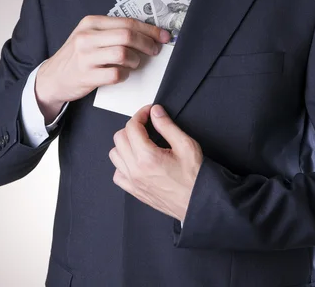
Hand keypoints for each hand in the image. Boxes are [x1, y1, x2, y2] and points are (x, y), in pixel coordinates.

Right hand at [35, 16, 170, 120]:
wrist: (52, 78)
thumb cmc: (76, 57)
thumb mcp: (89, 36)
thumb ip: (112, 32)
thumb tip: (146, 33)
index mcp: (90, 23)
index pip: (127, 22)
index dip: (150, 29)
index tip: (164, 36)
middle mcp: (87, 37)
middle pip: (128, 36)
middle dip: (147, 44)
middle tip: (155, 51)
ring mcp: (86, 56)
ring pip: (123, 54)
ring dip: (136, 61)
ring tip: (134, 64)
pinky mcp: (87, 75)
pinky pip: (116, 74)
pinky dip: (124, 75)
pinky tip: (122, 75)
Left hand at [109, 104, 202, 221]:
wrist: (199, 202)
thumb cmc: (196, 179)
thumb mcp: (186, 146)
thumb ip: (167, 126)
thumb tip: (156, 113)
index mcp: (147, 157)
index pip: (132, 127)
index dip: (140, 114)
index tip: (149, 112)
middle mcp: (136, 170)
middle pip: (120, 138)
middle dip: (132, 127)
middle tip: (146, 125)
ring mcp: (133, 182)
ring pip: (115, 155)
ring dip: (125, 144)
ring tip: (140, 141)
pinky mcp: (134, 191)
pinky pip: (118, 174)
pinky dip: (123, 164)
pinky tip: (135, 161)